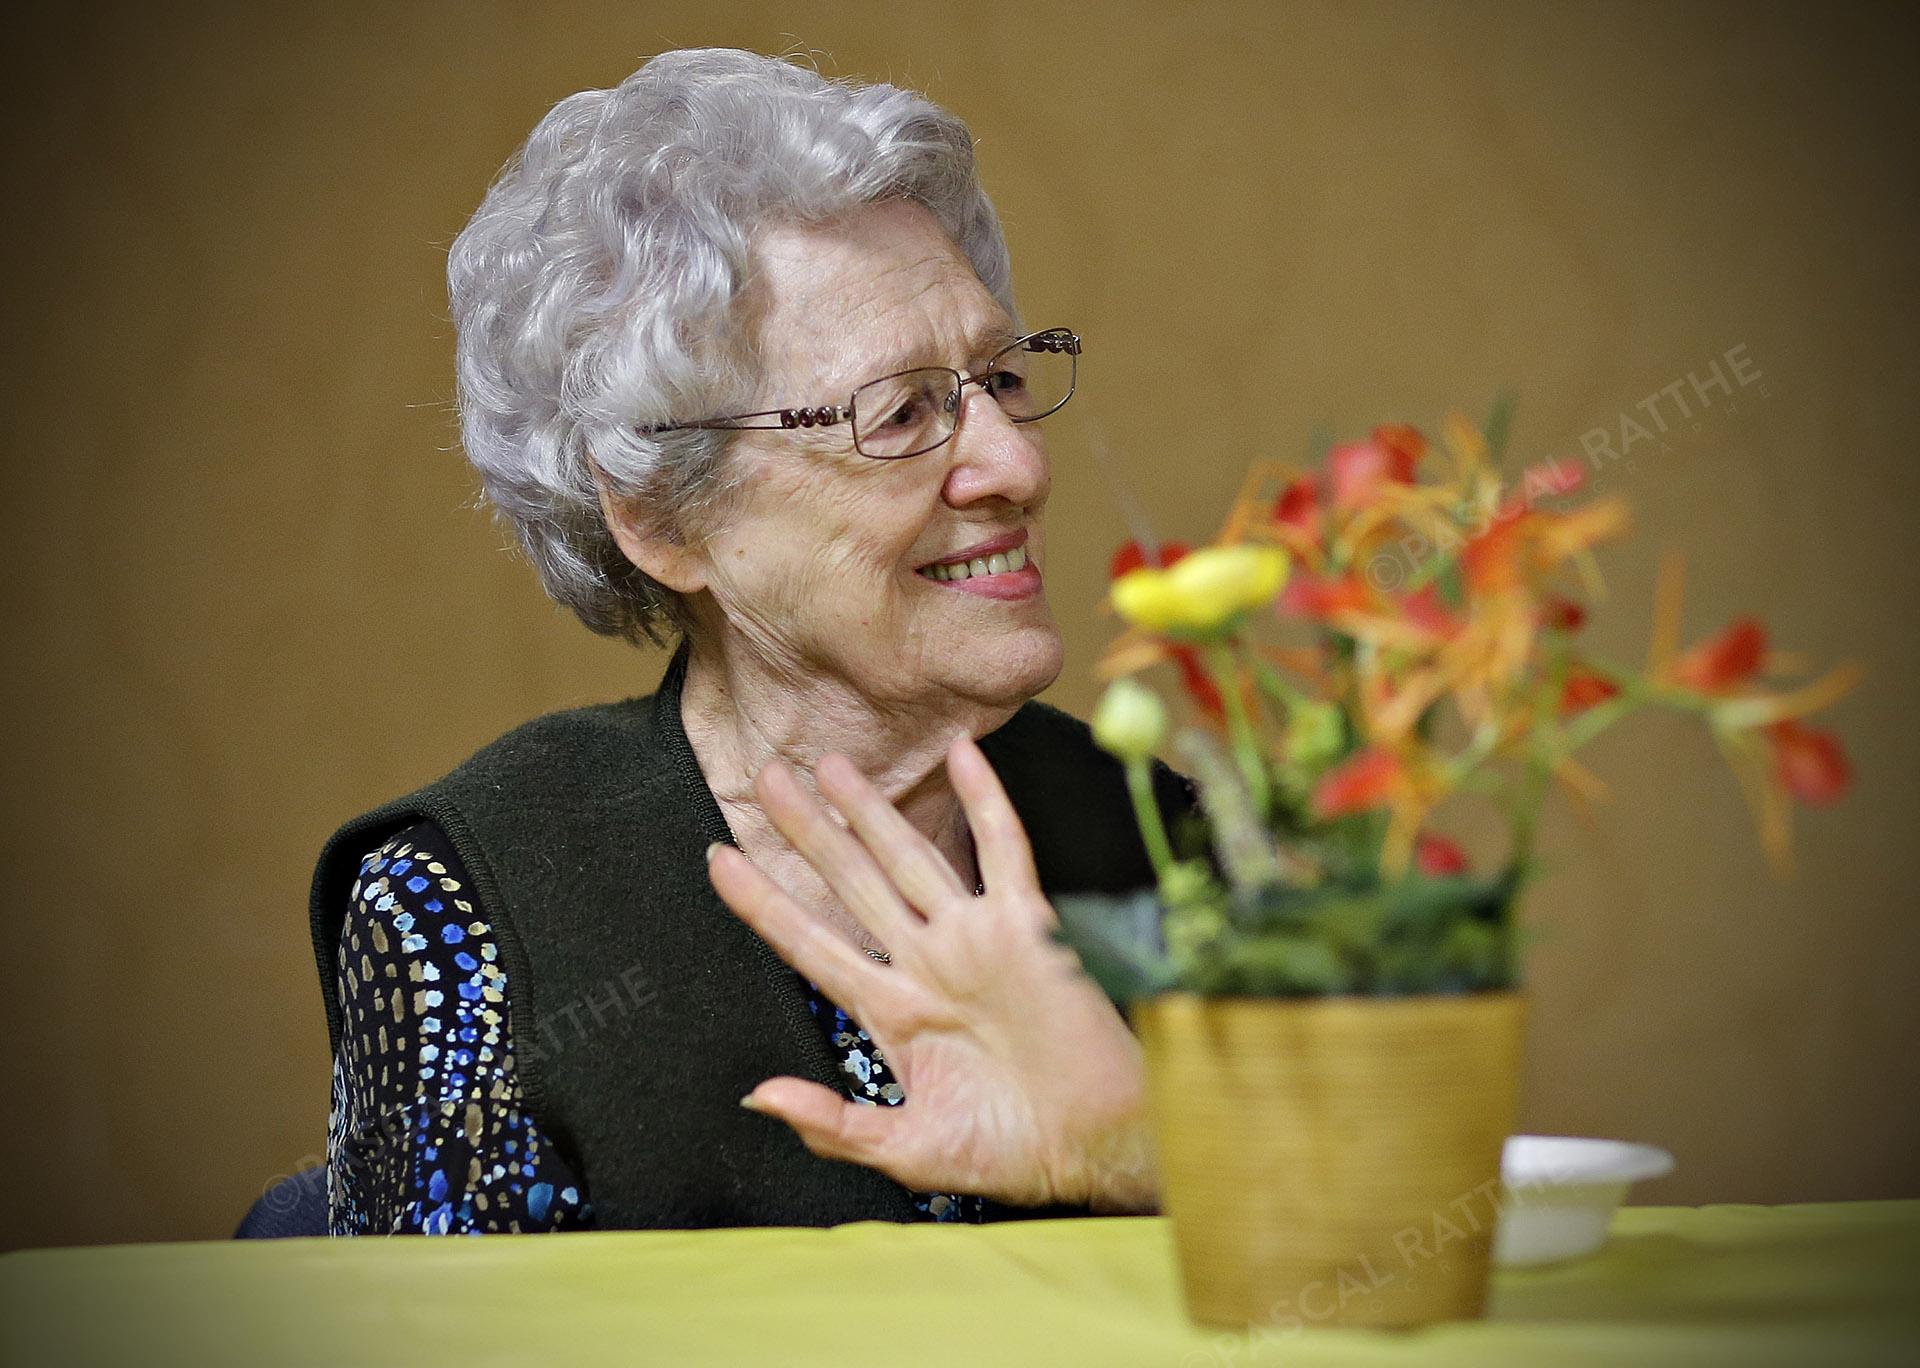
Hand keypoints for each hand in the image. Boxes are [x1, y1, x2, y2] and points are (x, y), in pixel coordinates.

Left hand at [706, 734, 1157, 1212]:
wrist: (1094, 1143)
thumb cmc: (1007, 1149)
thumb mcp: (906, 1148)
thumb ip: (834, 1124)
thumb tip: (758, 1096)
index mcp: (891, 1011)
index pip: (811, 944)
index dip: (764, 903)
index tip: (717, 860)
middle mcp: (925, 963)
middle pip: (852, 883)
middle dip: (809, 832)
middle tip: (768, 777)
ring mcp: (973, 939)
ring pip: (911, 857)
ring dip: (873, 810)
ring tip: (831, 764)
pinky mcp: (1027, 925)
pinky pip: (1003, 851)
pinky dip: (986, 801)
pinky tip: (964, 755)